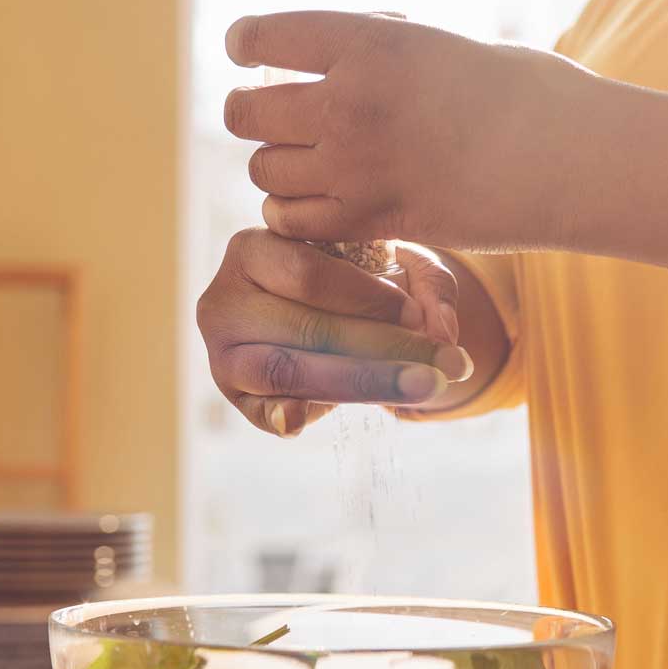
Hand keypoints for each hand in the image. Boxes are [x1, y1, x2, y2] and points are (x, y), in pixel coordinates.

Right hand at [196, 228, 471, 437]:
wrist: (321, 315)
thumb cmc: (353, 281)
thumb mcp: (392, 267)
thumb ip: (427, 288)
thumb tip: (440, 330)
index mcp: (253, 248)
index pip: (309, 276)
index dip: (369, 299)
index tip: (420, 316)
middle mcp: (224, 299)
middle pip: (305, 328)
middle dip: (382, 348)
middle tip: (447, 366)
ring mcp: (221, 351)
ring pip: (288, 371)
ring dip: (361, 384)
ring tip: (424, 388)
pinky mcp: (232, 395)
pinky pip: (261, 412)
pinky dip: (288, 416)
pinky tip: (309, 420)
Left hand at [222, 11, 601, 251]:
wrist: (572, 158)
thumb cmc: (526, 92)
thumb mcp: (447, 43)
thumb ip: (385, 44)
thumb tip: (344, 43)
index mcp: (368, 43)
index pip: (264, 36)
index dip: (246, 41)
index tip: (245, 48)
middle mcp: (349, 104)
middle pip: (248, 112)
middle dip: (250, 110)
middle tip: (262, 112)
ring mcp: (356, 168)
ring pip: (265, 171)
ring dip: (276, 166)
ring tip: (300, 163)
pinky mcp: (373, 221)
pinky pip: (293, 221)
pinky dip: (294, 213)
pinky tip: (318, 203)